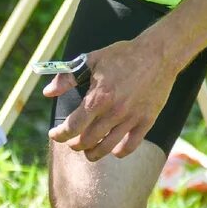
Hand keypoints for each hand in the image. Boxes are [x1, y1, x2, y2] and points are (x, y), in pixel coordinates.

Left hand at [44, 38, 176, 160]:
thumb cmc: (124, 55)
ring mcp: (131, 118)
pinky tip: (114, 149)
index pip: (72, 126)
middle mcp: (114, 111)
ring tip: (88, 151)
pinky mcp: (146, 121)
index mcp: (98, 97)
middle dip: (74, 145)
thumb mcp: (92, 60)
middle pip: (87, 141)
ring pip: (106, 147)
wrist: (158, 53)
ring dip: (93, 153)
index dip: (60, 135)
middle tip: (71, 142)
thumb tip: (48, 92)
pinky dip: (119, 152)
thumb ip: (67, 77)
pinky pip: (130, 146)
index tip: (55, 134)